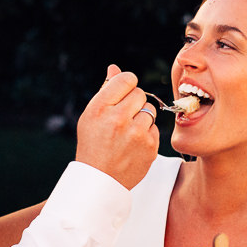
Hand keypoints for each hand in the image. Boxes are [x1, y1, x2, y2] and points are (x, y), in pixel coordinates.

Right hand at [76, 66, 159, 188]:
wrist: (100, 179)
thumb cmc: (93, 143)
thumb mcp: (91, 115)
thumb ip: (105, 90)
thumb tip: (115, 67)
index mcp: (100, 108)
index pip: (127, 79)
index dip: (126, 85)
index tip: (122, 94)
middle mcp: (118, 119)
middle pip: (140, 93)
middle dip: (133, 102)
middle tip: (122, 117)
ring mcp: (136, 134)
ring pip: (150, 109)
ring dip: (141, 117)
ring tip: (127, 131)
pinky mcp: (150, 146)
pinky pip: (154, 127)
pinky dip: (146, 133)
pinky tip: (133, 143)